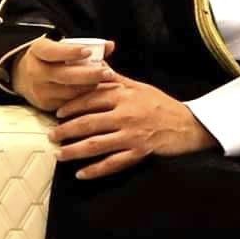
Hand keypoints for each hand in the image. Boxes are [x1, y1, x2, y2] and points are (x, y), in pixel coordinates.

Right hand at [12, 38, 116, 113]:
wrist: (23, 76)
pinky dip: (85, 98)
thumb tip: (110, 45)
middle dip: (89, 75)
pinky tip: (99, 94)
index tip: (89, 51)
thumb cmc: (50, 59)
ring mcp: (39, 90)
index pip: (53, 52)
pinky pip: (69, 103)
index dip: (71, 52)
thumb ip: (84, 46)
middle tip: (109, 73)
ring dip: (90, 87)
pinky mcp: (45, 104)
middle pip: (64, 75)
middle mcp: (35, 71)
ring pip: (69, 92)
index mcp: (38, 51)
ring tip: (108, 83)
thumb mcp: (59, 47)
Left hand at [49, 72, 216, 178]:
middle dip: (66, 130)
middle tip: (51, 134)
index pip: (90, 99)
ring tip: (59, 154)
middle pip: (88, 123)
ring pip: (96, 144)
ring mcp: (131, 135)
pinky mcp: (139, 153)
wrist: (189, 124)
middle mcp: (125, 115)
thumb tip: (95, 64)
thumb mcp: (137, 86)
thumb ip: (114, 79)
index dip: (71, 106)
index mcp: (123, 95)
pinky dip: (95, 170)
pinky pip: (113, 163)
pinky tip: (81, 174)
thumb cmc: (161, 104)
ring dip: (74, 150)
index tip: (57, 113)